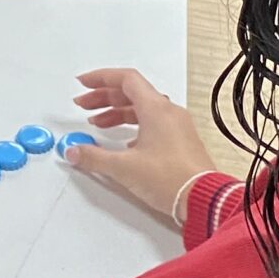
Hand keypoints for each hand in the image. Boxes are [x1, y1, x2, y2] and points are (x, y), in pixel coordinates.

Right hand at [66, 69, 219, 222]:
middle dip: (104, 97)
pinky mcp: (181, 141)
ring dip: (117, 112)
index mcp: (156, 109)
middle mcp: (169, 113)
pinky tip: (123, 142)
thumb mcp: (123, 167)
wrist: (204, 199)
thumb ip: (93, 157)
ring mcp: (177, 126)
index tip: (84, 83)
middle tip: (84, 104)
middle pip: (132, 92)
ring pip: (143, 109)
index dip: (101, 78)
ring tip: (97, 123)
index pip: (126, 79)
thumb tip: (74, 151)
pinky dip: (134, 125)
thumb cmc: (172, 179)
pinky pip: (154, 123)